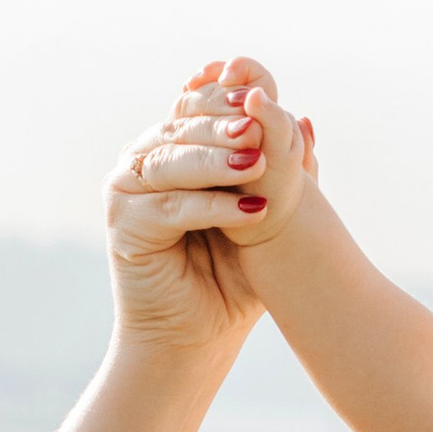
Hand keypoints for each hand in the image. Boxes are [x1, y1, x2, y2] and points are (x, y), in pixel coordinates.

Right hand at [103, 55, 318, 350]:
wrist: (195, 339)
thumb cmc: (230, 279)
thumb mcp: (267, 216)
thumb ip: (283, 171)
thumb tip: (307, 121)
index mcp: (177, 149)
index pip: (200, 106)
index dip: (228, 95)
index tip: (262, 92)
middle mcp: (146, 161)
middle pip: (184, 126)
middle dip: (224, 124)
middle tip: (260, 125)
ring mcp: (129, 190)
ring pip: (173, 160)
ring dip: (216, 160)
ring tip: (258, 162)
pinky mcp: (124, 224)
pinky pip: (170, 206)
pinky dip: (212, 206)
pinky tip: (252, 210)